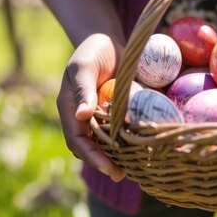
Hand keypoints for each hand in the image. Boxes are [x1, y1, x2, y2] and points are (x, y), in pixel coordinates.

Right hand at [57, 33, 125, 181]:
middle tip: (123, 175)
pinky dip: (132, 140)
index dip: (91, 156)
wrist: (107, 40)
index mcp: (70, 109)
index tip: (108, 166)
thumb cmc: (92, 50)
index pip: (77, 140)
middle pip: (91, 148)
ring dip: (120, 157)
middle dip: (105, 163)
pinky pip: (124, 131)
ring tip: (136, 168)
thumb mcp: (84, 66)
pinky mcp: (118, 112)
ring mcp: (101, 117)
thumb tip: (81, 116)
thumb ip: (83, 89)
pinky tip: (146, 146)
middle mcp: (84, 118)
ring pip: (108, 144)